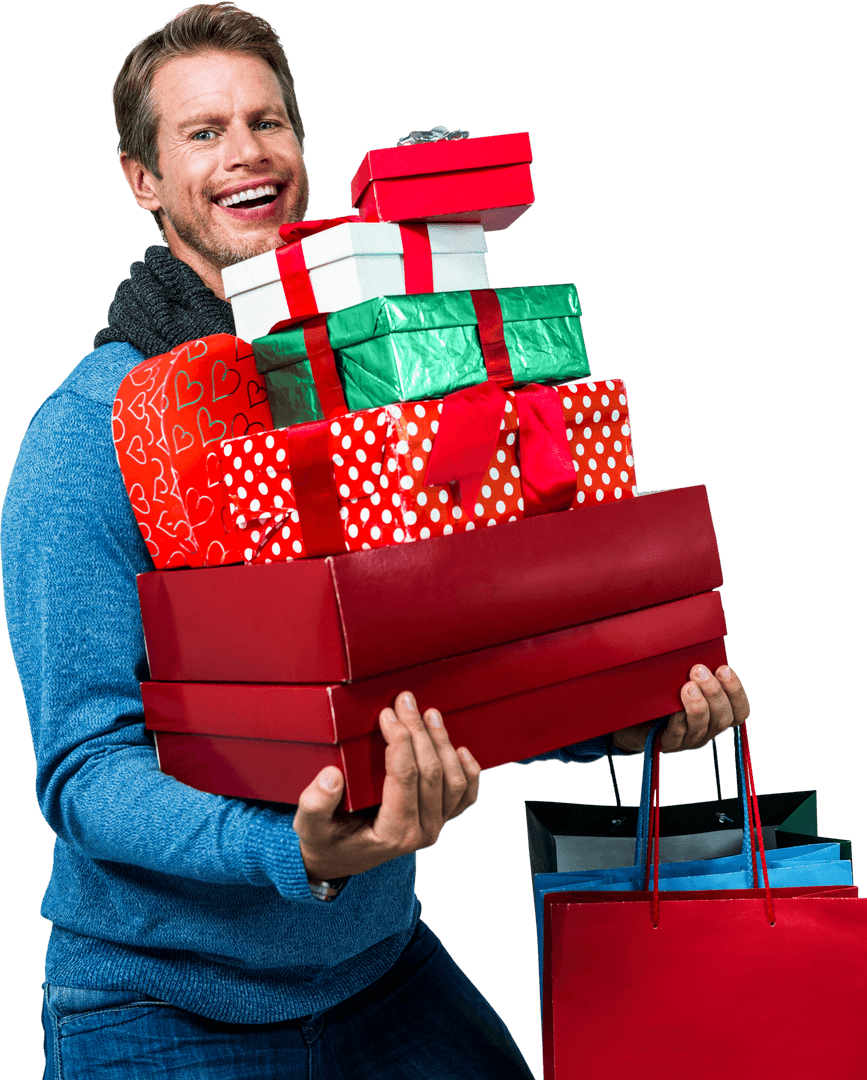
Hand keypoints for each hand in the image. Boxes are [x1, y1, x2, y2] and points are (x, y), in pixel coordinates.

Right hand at [293, 691, 480, 882]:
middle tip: (405, 701)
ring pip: (453, 781)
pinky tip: (460, 749)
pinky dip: (469, 772)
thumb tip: (332, 776)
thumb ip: (316, 803)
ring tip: (429, 714)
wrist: (339, 859)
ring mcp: (435, 826)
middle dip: (419, 732)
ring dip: (443, 744)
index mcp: (392, 833)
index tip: (388, 714)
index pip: (405, 778)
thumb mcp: (309, 825)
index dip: (399, 741)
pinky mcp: (440, 820)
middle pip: (431, 773)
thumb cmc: (324, 839)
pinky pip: (466, 797)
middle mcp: (421, 833)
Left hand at [611, 664, 748, 753]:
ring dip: (697, 706)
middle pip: (723, 718)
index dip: (736, 691)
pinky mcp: (667, 743)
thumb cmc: (660, 694)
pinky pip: (677, 736)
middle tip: (698, 670)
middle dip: (714, 693)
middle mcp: (706, 729)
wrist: (630, 718)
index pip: (740, 710)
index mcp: (716, 713)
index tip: (724, 669)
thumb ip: (693, 671)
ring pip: (701, 728)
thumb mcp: (679, 678)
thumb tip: (697, 645)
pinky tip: (675, 711)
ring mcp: (688, 739)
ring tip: (687, 687)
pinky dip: (679, 723)